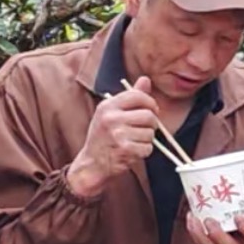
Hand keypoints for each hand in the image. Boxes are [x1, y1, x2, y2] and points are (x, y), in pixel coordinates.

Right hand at [68, 76, 162, 196]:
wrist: (91, 163)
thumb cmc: (103, 136)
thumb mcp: (111, 113)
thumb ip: (130, 97)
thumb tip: (146, 80)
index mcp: (108, 106)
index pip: (138, 96)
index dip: (150, 102)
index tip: (151, 110)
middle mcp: (111, 118)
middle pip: (148, 115)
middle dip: (152, 124)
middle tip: (144, 129)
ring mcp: (117, 135)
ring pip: (150, 133)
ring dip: (147, 139)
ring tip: (134, 141)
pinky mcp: (124, 150)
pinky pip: (148, 148)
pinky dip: (144, 151)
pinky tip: (133, 151)